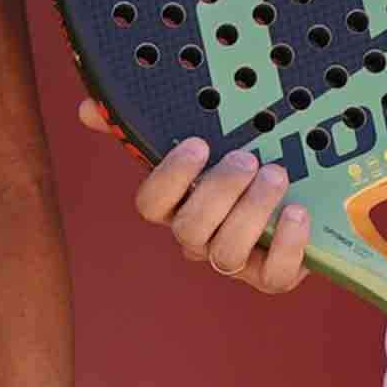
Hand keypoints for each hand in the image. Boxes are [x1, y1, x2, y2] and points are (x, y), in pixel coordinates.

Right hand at [78, 99, 307, 291]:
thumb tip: (88, 109)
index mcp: (176, 207)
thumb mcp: (197, 146)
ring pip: (226, 252)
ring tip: (276, 175)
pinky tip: (298, 211)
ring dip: (252, 211)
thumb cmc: (235, 176)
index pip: (150, 205)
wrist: (295, 205)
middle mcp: (198, 239)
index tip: (199, 144)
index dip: (170, 178)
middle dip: (219, 191)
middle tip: (247, 159)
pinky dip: (287, 244)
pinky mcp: (271, 277)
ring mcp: (234, 261)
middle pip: (189, 229)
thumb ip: (142, 130)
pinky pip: (273, 276)